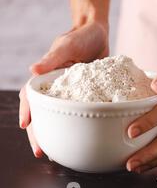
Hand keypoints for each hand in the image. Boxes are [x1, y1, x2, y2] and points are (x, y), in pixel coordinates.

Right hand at [18, 21, 108, 156]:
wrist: (97, 34)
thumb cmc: (79, 37)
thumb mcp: (66, 46)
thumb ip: (52, 58)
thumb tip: (32, 69)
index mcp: (45, 78)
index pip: (31, 98)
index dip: (28, 112)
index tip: (26, 126)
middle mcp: (55, 88)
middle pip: (44, 113)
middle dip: (39, 132)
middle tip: (41, 152)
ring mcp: (70, 93)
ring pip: (59, 116)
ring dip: (56, 132)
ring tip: (56, 153)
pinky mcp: (86, 94)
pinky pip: (79, 112)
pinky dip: (77, 124)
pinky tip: (81, 138)